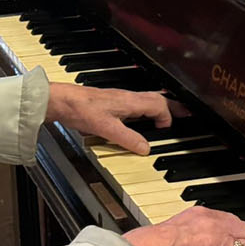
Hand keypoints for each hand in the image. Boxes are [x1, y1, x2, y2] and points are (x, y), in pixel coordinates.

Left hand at [45, 82, 174, 155]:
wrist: (59, 101)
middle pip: (156, 99)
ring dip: (158, 107)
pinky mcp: (108, 103)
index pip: (160, 105)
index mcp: (130, 101)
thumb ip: (128, 138)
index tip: (168, 130)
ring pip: (145, 100)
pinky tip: (138, 118)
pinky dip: (143, 110)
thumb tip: (146, 148)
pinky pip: (133, 104)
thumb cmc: (80, 109)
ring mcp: (117, 99)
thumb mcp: (107, 128)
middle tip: (185, 113)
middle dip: (172, 106)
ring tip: (166, 117)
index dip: (168, 117)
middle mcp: (127, 97)